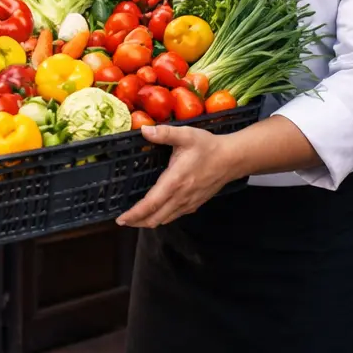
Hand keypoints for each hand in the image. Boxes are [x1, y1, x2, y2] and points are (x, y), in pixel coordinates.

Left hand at [116, 123, 238, 227]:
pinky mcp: (194, 204)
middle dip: (137, 222)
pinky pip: (174, 216)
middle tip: (123, 220)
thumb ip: (164, 133)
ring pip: (164, 220)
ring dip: (148, 222)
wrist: (232, 159)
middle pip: (155, 218)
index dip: (134, 214)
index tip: (121, 219)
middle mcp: (181, 197)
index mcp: (175, 181)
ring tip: (135, 219)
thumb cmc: (209, 147)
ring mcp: (188, 203)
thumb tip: (144, 130)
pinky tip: (156, 212)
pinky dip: (161, 218)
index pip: (151, 204)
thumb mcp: (186, 135)